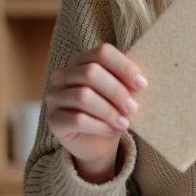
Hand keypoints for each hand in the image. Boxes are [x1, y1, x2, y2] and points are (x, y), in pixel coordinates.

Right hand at [46, 44, 147, 179]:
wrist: (98, 143)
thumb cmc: (112, 111)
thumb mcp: (123, 95)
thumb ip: (128, 83)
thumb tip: (141, 81)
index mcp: (82, 61)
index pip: (102, 53)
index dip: (123, 67)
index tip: (142, 84)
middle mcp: (63, 75)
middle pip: (90, 73)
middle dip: (116, 91)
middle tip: (133, 108)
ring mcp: (54, 96)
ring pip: (83, 96)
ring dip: (109, 111)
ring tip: (124, 122)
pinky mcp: (53, 120)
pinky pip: (77, 119)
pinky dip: (100, 125)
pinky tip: (110, 131)